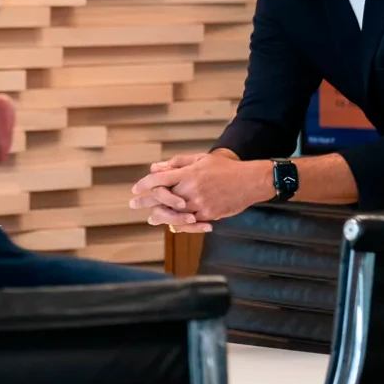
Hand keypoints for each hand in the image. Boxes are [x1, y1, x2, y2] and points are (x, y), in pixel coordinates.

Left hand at [130, 151, 270, 229]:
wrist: (250, 181)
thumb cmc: (225, 168)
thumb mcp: (201, 159)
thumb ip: (178, 163)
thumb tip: (156, 167)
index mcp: (189, 173)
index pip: (158, 179)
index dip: (143, 184)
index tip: (134, 189)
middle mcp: (191, 190)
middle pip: (160, 198)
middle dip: (144, 202)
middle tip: (133, 204)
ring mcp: (199, 204)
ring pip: (172, 214)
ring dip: (158, 216)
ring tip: (151, 218)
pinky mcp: (208, 215)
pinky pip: (189, 223)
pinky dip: (178, 224)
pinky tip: (170, 225)